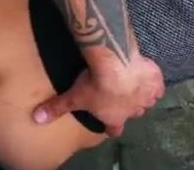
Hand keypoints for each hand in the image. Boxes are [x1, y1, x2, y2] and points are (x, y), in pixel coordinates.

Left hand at [32, 52, 164, 135]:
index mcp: (115, 117)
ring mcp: (146, 96)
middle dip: (127, 107)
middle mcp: (133, 110)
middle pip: (133, 113)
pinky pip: (158, 86)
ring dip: (142, 96)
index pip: (115, 129)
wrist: (116, 64)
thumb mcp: (73, 96)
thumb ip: (56, 108)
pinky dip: (154, 83)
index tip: (110, 125)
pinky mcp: (155, 80)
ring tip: (134, 86)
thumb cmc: (95, 84)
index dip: (112, 127)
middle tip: (119, 97)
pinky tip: (149, 77)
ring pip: (147, 101)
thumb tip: (36, 119)